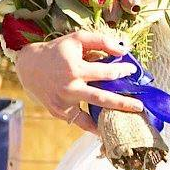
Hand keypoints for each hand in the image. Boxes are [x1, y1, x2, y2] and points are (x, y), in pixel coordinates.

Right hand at [13, 28, 146, 133]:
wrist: (29, 66)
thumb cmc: (57, 51)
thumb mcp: (77, 39)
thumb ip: (101, 41)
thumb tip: (123, 51)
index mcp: (76, 69)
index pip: (107, 72)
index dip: (123, 71)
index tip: (132, 71)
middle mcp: (70, 88)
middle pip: (102, 99)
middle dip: (123, 104)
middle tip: (140, 107)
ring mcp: (63, 103)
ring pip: (89, 118)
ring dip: (107, 121)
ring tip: (124, 125)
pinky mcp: (58, 112)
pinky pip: (78, 122)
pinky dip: (91, 127)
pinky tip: (104, 130)